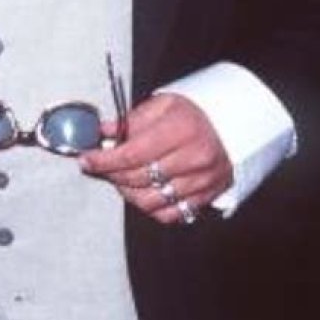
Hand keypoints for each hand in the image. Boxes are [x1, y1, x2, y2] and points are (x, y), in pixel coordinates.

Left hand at [80, 93, 231, 224]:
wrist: (233, 126)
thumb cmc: (194, 113)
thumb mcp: (162, 104)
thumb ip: (130, 121)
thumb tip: (101, 132)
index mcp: (181, 130)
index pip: (133, 153)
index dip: (104, 160)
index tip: (86, 159)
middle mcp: (194, 159)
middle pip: (139, 178)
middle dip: (111, 174)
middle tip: (98, 166)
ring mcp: (201, 182)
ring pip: (150, 201)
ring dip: (126, 192)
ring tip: (118, 178)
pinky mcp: (205, 198)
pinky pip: (169, 214)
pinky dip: (148, 207)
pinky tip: (140, 191)